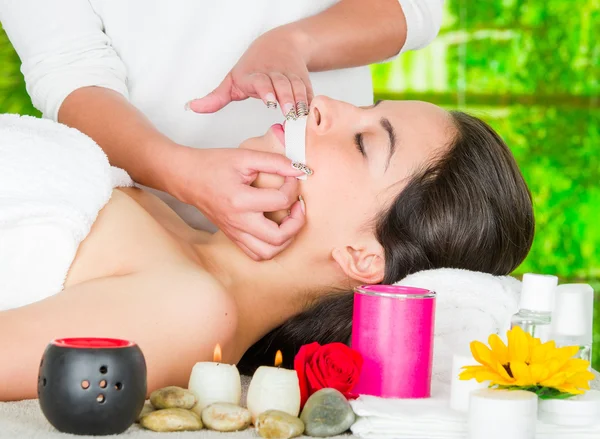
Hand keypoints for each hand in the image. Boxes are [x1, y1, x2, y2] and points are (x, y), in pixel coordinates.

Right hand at [167, 146, 305, 260]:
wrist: (188, 178)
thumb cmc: (213, 165)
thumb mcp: (245, 156)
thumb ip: (274, 162)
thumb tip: (298, 170)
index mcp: (240, 200)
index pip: (280, 201)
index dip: (292, 187)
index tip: (292, 177)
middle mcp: (238, 221)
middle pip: (278, 237)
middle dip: (296, 222)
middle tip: (297, 206)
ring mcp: (235, 232)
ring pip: (268, 252)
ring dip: (286, 239)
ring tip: (289, 221)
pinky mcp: (233, 237)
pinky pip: (257, 254)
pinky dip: (271, 247)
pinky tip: (275, 229)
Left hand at [187, 28, 312, 118]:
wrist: (280, 44)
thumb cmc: (253, 67)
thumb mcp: (232, 81)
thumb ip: (216, 98)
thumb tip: (193, 108)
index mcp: (255, 75)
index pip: (261, 81)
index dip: (265, 90)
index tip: (268, 102)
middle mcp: (274, 74)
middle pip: (282, 85)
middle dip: (286, 98)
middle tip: (288, 111)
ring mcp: (291, 77)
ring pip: (298, 88)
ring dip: (300, 101)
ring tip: (300, 114)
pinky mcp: (304, 81)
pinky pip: (309, 92)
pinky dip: (311, 102)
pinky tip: (311, 113)